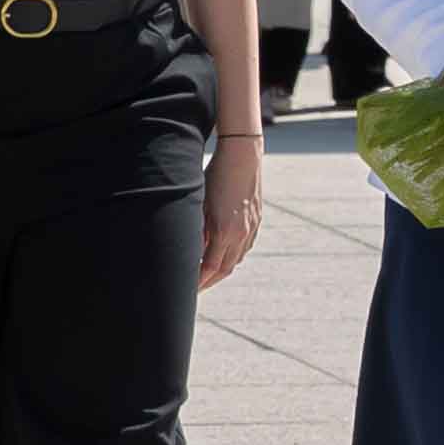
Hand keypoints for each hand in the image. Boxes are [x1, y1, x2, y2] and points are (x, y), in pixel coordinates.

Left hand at [199, 135, 262, 286]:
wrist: (242, 155)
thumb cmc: (215, 175)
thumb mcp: (200, 203)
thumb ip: (197, 231)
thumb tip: (191, 252)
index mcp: (224, 230)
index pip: (210, 268)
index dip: (198, 281)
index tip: (187, 289)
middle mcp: (241, 233)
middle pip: (225, 269)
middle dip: (209, 281)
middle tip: (194, 289)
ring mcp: (251, 227)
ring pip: (236, 259)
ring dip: (221, 270)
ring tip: (206, 274)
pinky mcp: (256, 220)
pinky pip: (244, 247)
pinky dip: (233, 256)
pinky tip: (223, 254)